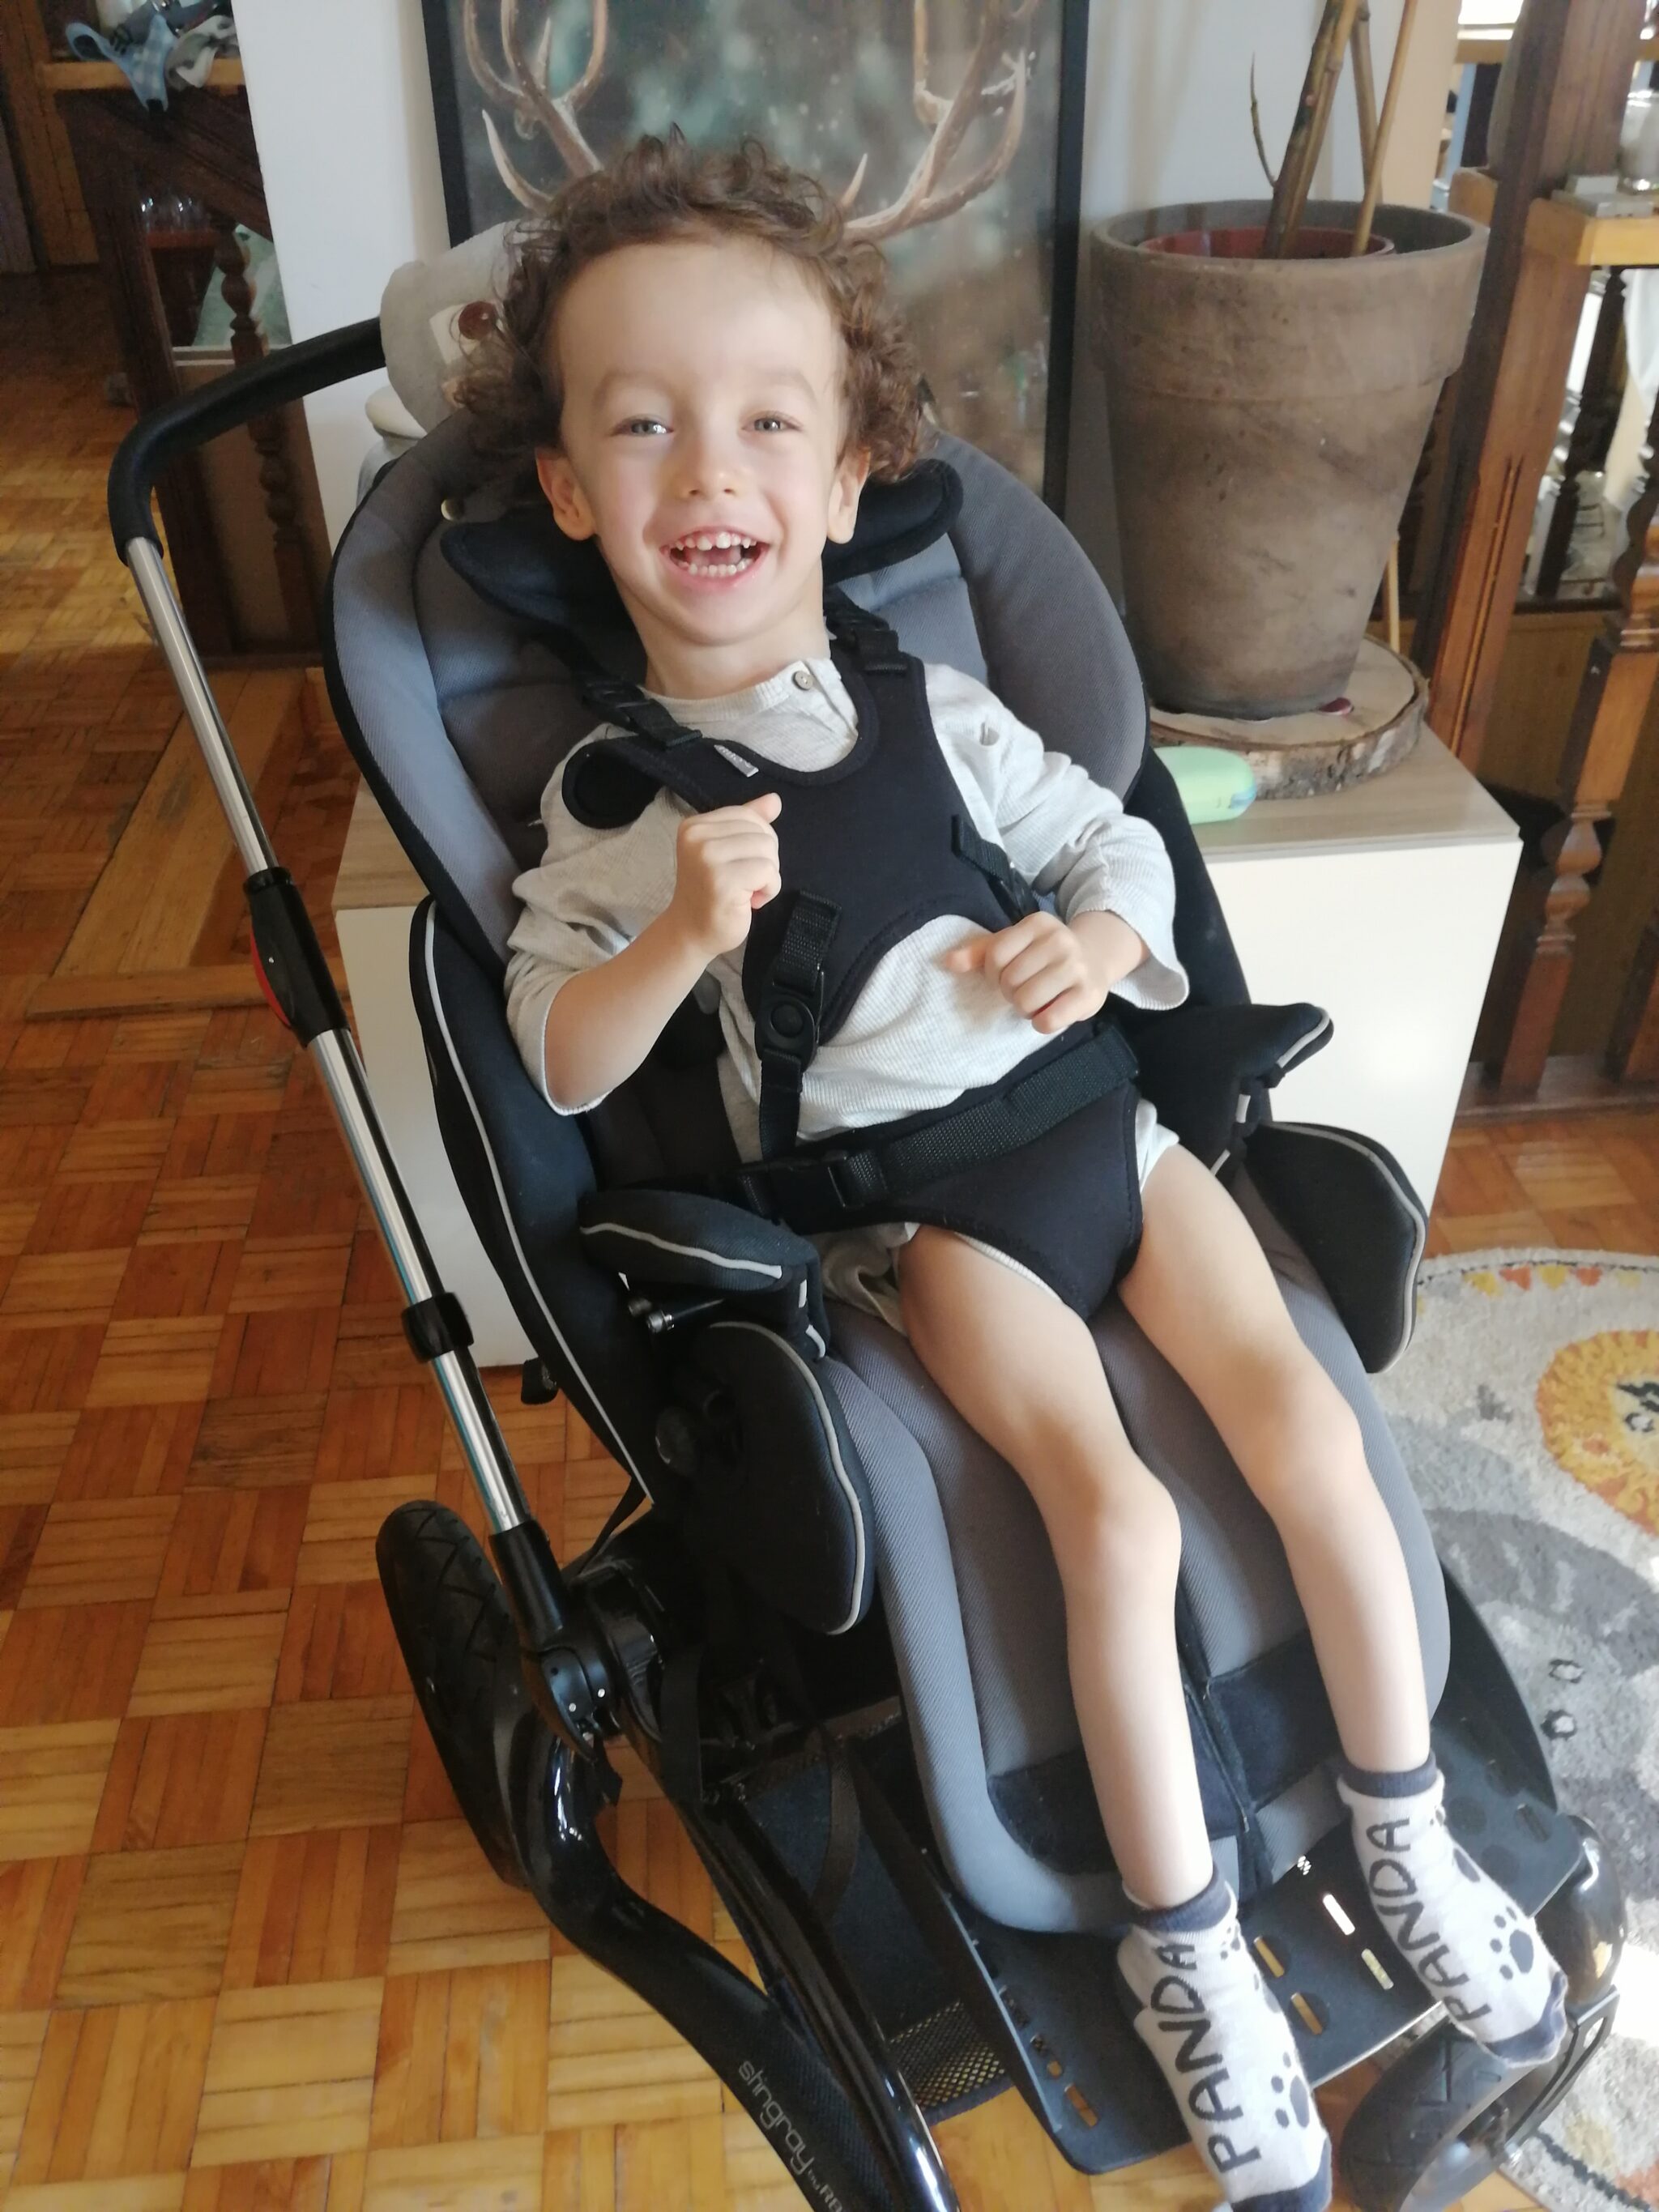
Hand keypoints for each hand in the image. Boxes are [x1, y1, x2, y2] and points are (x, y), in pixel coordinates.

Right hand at [666, 791, 781, 960]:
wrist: (692, 932)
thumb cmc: (712, 892)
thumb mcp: (729, 851)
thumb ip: (748, 823)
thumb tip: (774, 800)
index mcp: (694, 825)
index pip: (748, 816)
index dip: (757, 842)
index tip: (739, 865)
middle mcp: (697, 837)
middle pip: (761, 832)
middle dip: (764, 859)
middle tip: (744, 881)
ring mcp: (707, 858)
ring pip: (768, 850)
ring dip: (768, 875)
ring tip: (747, 891)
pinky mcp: (722, 881)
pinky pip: (768, 872)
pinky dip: (769, 889)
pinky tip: (751, 901)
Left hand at [944, 909, 1143, 1034]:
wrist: (1094, 960)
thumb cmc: (1042, 955)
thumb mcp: (1013, 944)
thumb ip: (979, 952)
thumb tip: (948, 962)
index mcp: (1038, 923)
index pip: (995, 956)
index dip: (993, 973)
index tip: (1007, 973)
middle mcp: (1060, 940)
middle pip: (1010, 980)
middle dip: (1011, 992)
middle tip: (1026, 988)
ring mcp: (1077, 967)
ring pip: (1027, 1001)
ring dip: (1025, 1009)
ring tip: (1038, 999)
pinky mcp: (1089, 994)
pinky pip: (1048, 1020)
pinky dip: (1042, 1023)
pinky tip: (1050, 1012)